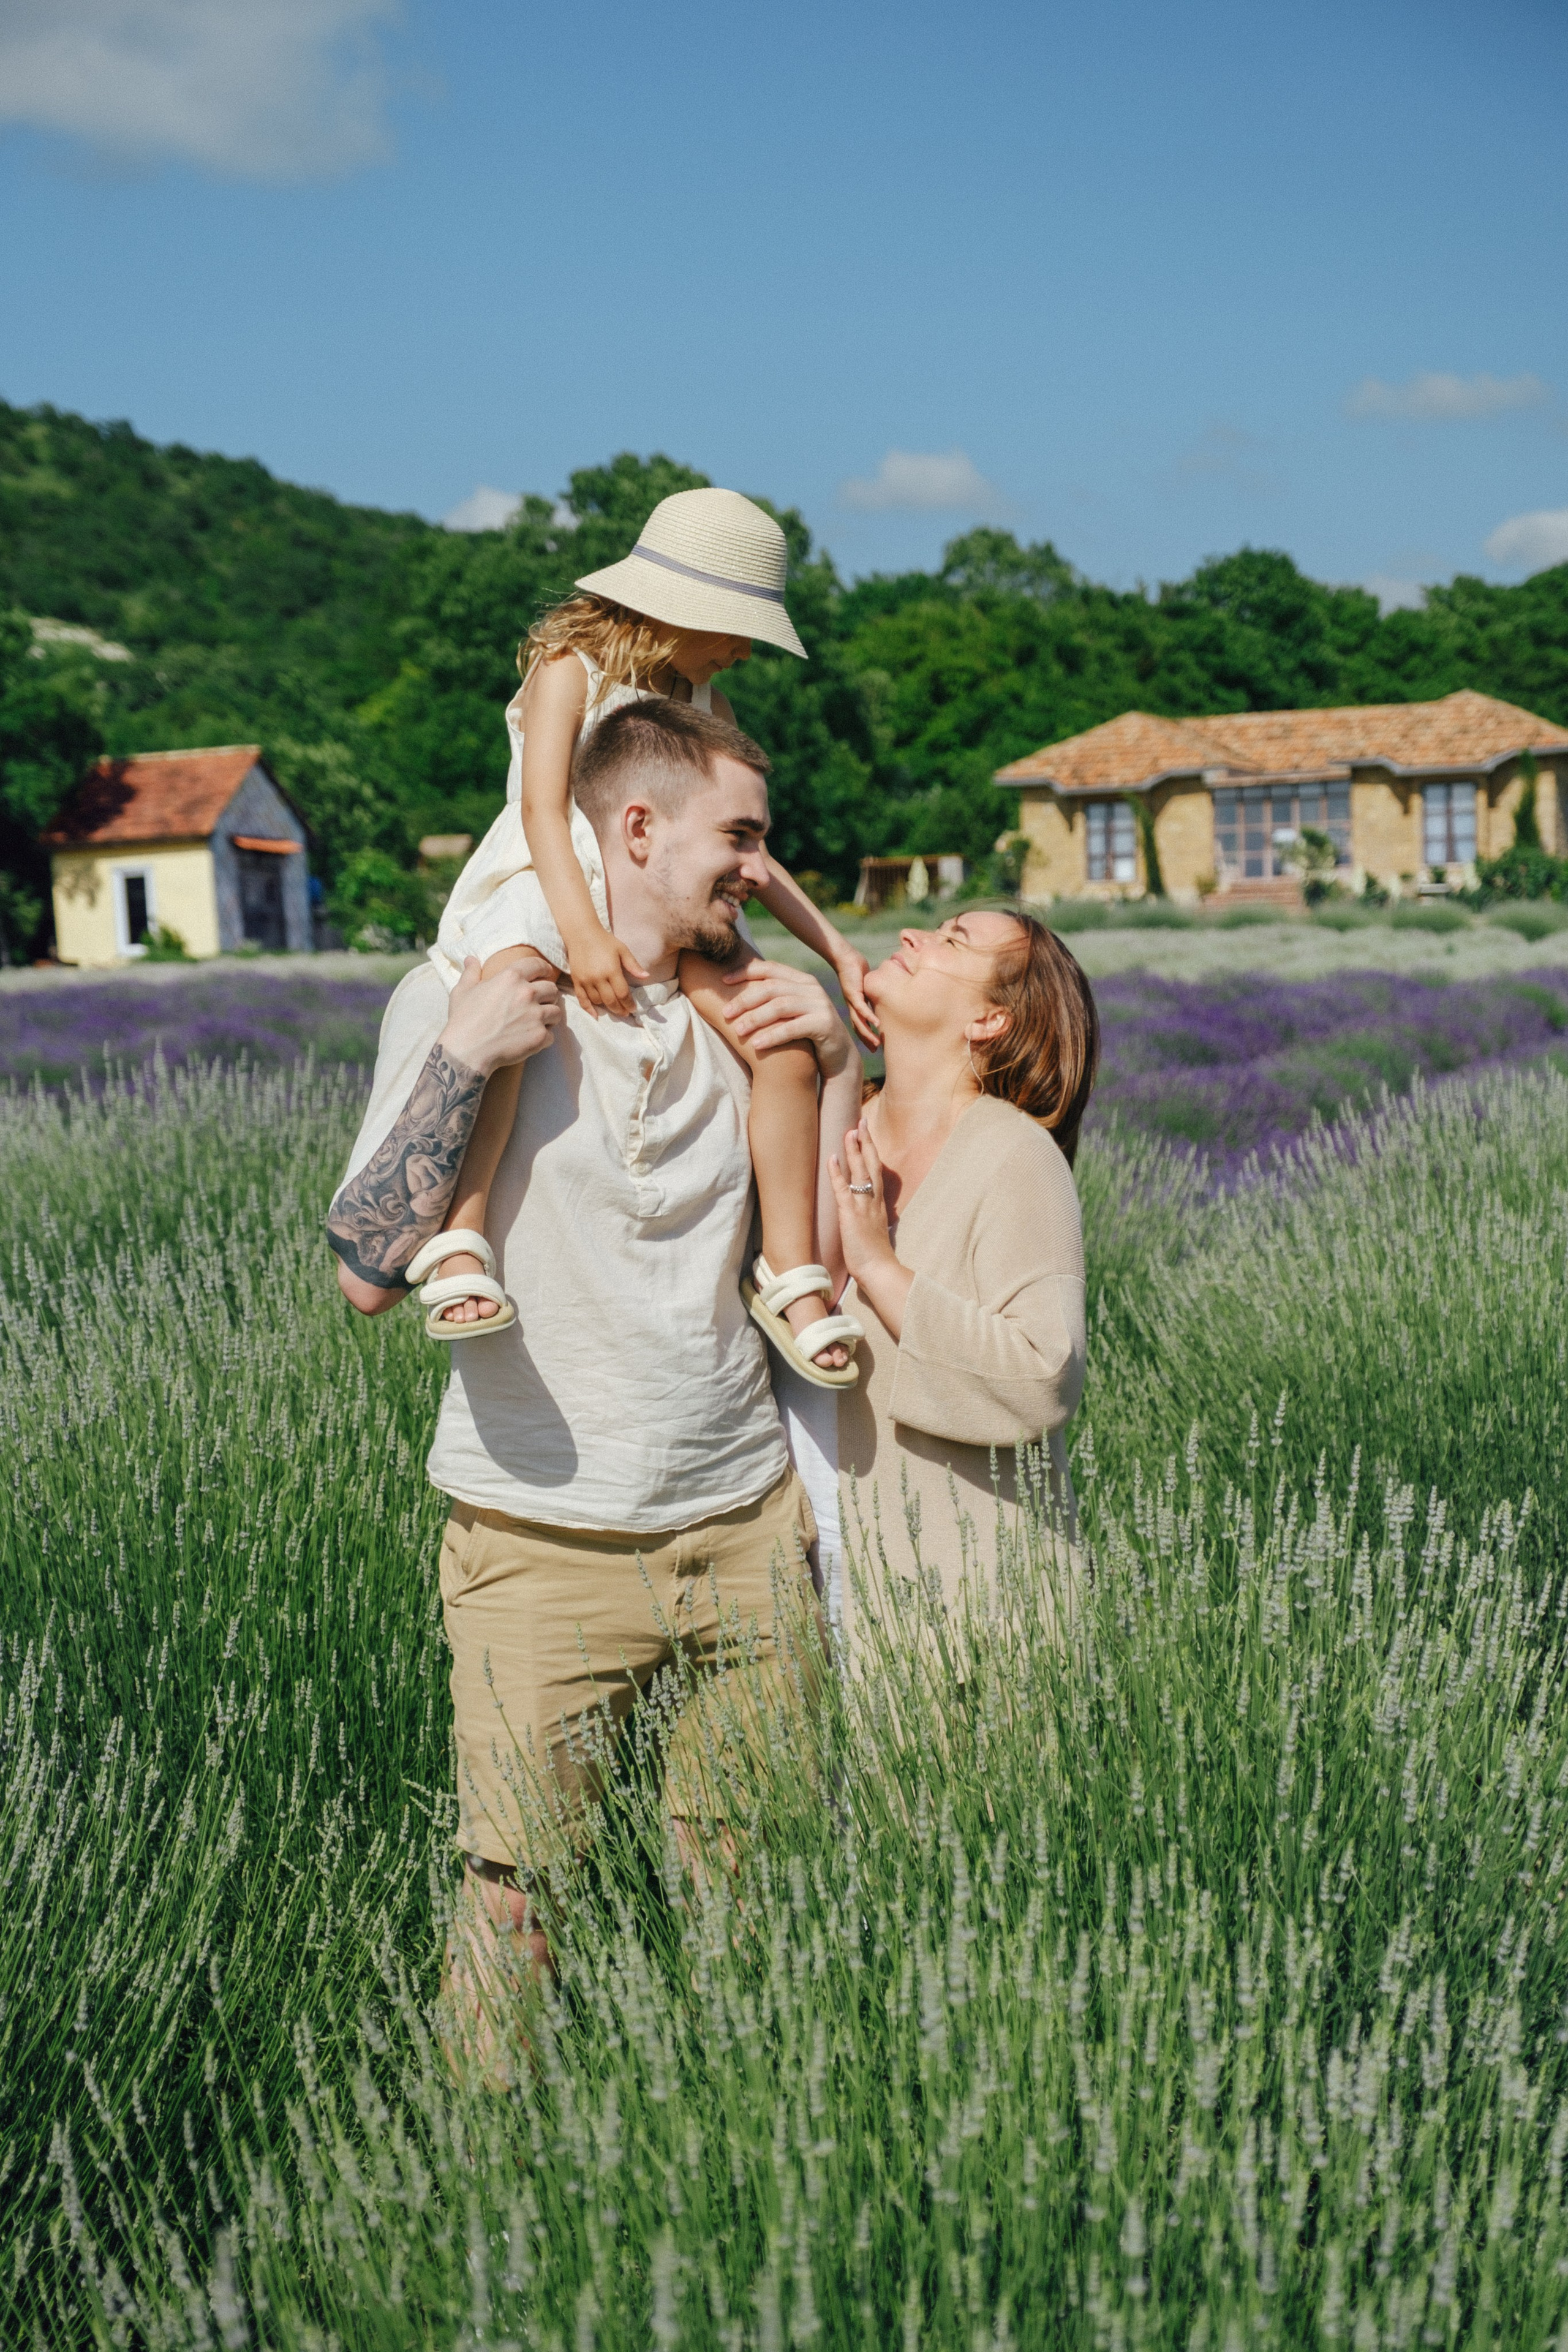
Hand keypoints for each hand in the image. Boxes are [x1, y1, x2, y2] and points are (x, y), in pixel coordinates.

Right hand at [440, 954, 561, 1078]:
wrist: (467, 1050)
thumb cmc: (463, 1020)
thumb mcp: (462, 991)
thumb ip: (471, 973)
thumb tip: (471, 959)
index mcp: (510, 977)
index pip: (537, 965)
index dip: (543, 968)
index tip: (546, 972)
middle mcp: (527, 993)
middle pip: (551, 989)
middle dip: (548, 995)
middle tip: (541, 1002)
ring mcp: (536, 1015)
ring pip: (556, 1012)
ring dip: (549, 1016)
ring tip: (540, 1021)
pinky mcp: (539, 1036)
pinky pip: (551, 1035)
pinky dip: (544, 1038)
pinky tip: (533, 1039)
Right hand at [566, 925, 646, 1018]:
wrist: (581, 933)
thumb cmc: (604, 940)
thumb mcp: (622, 950)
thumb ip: (633, 965)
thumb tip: (646, 976)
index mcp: (611, 970)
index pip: (622, 993)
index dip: (629, 1003)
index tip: (633, 1008)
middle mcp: (598, 978)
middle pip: (611, 1001)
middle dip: (620, 1009)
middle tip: (625, 1013)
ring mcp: (586, 981)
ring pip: (598, 1001)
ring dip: (607, 1007)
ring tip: (614, 1008)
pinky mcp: (576, 981)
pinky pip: (582, 999)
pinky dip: (588, 1009)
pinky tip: (595, 1015)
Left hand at [722, 959, 851, 1071]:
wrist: (838, 1055)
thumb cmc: (805, 1033)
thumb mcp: (790, 1012)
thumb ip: (773, 999)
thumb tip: (735, 990)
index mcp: (801, 980)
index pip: (770, 968)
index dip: (745, 972)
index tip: (723, 981)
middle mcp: (812, 987)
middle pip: (772, 987)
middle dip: (746, 999)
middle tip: (725, 1013)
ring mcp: (820, 1004)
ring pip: (781, 1006)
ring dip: (756, 1018)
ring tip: (738, 1031)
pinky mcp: (825, 1024)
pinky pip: (793, 1028)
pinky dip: (773, 1036)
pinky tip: (757, 1045)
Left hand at [827, 1120, 898, 1284]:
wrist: (880, 1272)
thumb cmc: (876, 1258)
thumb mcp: (875, 1233)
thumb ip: (872, 1219)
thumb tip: (869, 1214)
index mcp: (878, 1205)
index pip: (876, 1173)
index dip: (872, 1153)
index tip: (867, 1135)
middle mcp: (873, 1202)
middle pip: (872, 1166)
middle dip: (866, 1143)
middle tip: (861, 1122)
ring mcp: (863, 1208)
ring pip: (860, 1173)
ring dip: (854, 1151)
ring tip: (850, 1131)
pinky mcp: (851, 1216)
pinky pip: (843, 1190)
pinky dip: (837, 1173)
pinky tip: (833, 1158)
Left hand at [832, 945, 878, 1049]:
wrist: (844, 956)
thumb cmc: (855, 968)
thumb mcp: (865, 985)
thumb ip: (870, 994)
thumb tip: (879, 997)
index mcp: (855, 1005)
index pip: (861, 1024)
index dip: (867, 1035)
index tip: (874, 1046)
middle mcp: (852, 1005)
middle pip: (859, 1027)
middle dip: (867, 1039)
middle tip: (874, 1051)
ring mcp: (852, 1000)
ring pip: (860, 1021)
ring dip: (868, 1033)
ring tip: (876, 1044)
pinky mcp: (854, 992)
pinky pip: (862, 1007)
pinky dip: (869, 1016)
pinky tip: (877, 1024)